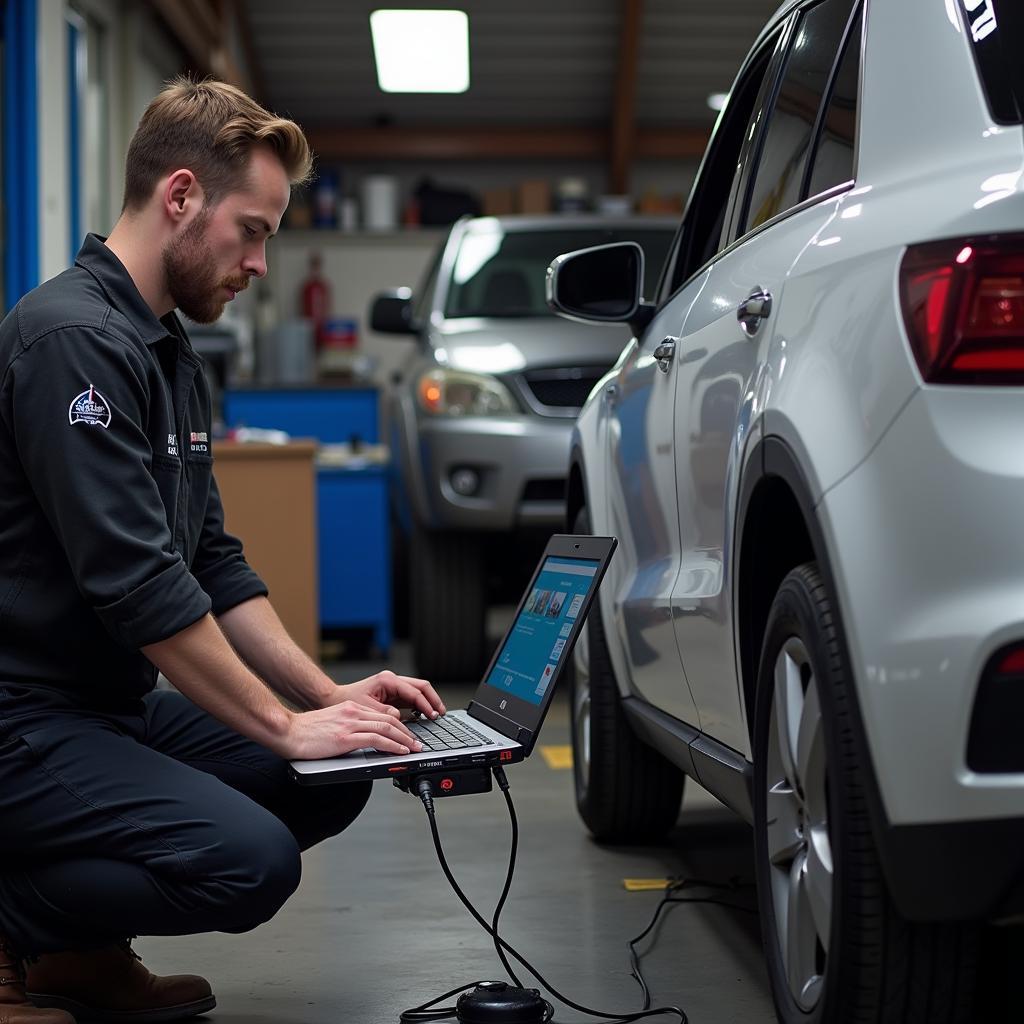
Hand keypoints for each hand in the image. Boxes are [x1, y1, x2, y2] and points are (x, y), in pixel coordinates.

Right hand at [281, 699, 425, 759]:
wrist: (287, 731)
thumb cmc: (304, 731)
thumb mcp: (331, 724)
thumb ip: (347, 728)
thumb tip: (361, 741)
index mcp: (350, 708)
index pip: (382, 715)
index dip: (399, 725)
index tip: (407, 735)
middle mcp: (353, 712)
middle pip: (389, 720)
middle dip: (407, 732)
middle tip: (417, 743)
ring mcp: (350, 723)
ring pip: (387, 728)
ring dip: (404, 740)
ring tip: (414, 749)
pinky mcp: (345, 736)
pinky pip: (376, 739)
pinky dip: (392, 745)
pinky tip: (399, 751)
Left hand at [328, 669, 445, 720]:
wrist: (335, 698)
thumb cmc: (347, 701)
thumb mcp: (367, 709)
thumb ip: (386, 713)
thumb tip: (401, 718)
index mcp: (388, 680)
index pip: (414, 691)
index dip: (426, 704)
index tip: (433, 715)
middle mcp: (392, 680)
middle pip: (421, 686)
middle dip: (433, 700)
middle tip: (440, 713)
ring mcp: (393, 686)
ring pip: (418, 691)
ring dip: (428, 702)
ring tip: (435, 715)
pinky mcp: (392, 693)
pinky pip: (411, 698)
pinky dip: (420, 705)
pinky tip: (424, 715)